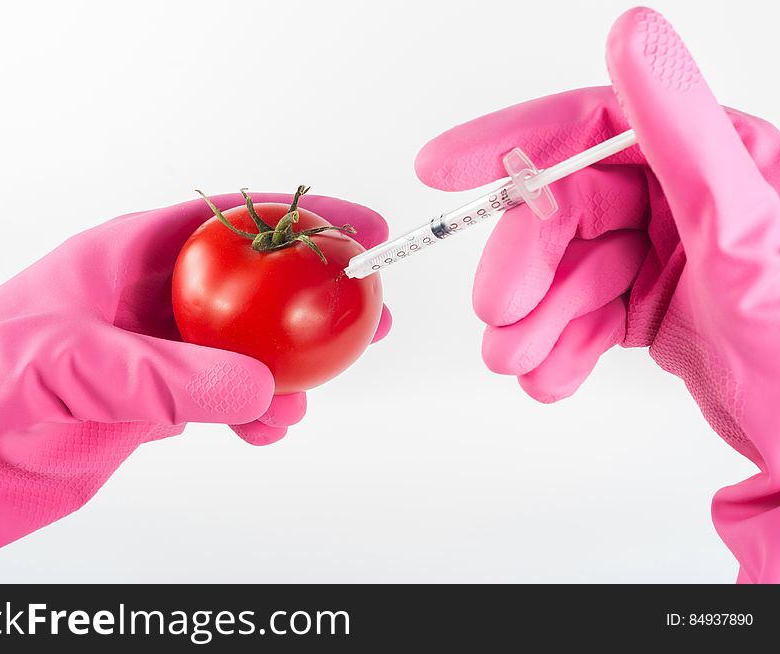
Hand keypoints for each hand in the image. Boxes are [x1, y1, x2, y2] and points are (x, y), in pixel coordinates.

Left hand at [0, 191, 390, 581]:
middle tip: (365, 312)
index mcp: (128, 256)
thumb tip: (260, 384)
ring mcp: (154, 352)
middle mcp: (148, 299)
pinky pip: (223, 398)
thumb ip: (167, 374)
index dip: (299, 217)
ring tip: (313, 389)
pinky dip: (254, 411)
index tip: (356, 229)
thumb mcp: (71, 362)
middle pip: (253, 283)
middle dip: (311, 294)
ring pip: (245, 347)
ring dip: (287, 366)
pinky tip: (266, 427)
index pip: (230, 220)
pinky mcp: (152, 403)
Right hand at [415, 8, 779, 581]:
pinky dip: (559, 345)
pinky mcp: (649, 303)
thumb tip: (632, 34)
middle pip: (567, 214)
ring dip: (535, 319)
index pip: (591, 126)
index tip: (444, 168)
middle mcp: (681, 197)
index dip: (512, 144)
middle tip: (498, 316)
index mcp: (711, 156)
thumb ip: (680, 129)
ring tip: (520, 361)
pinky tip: (554, 375)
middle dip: (525, 270)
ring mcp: (662, 253)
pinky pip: (583, 312)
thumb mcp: (739, 224)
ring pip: (567, 270)